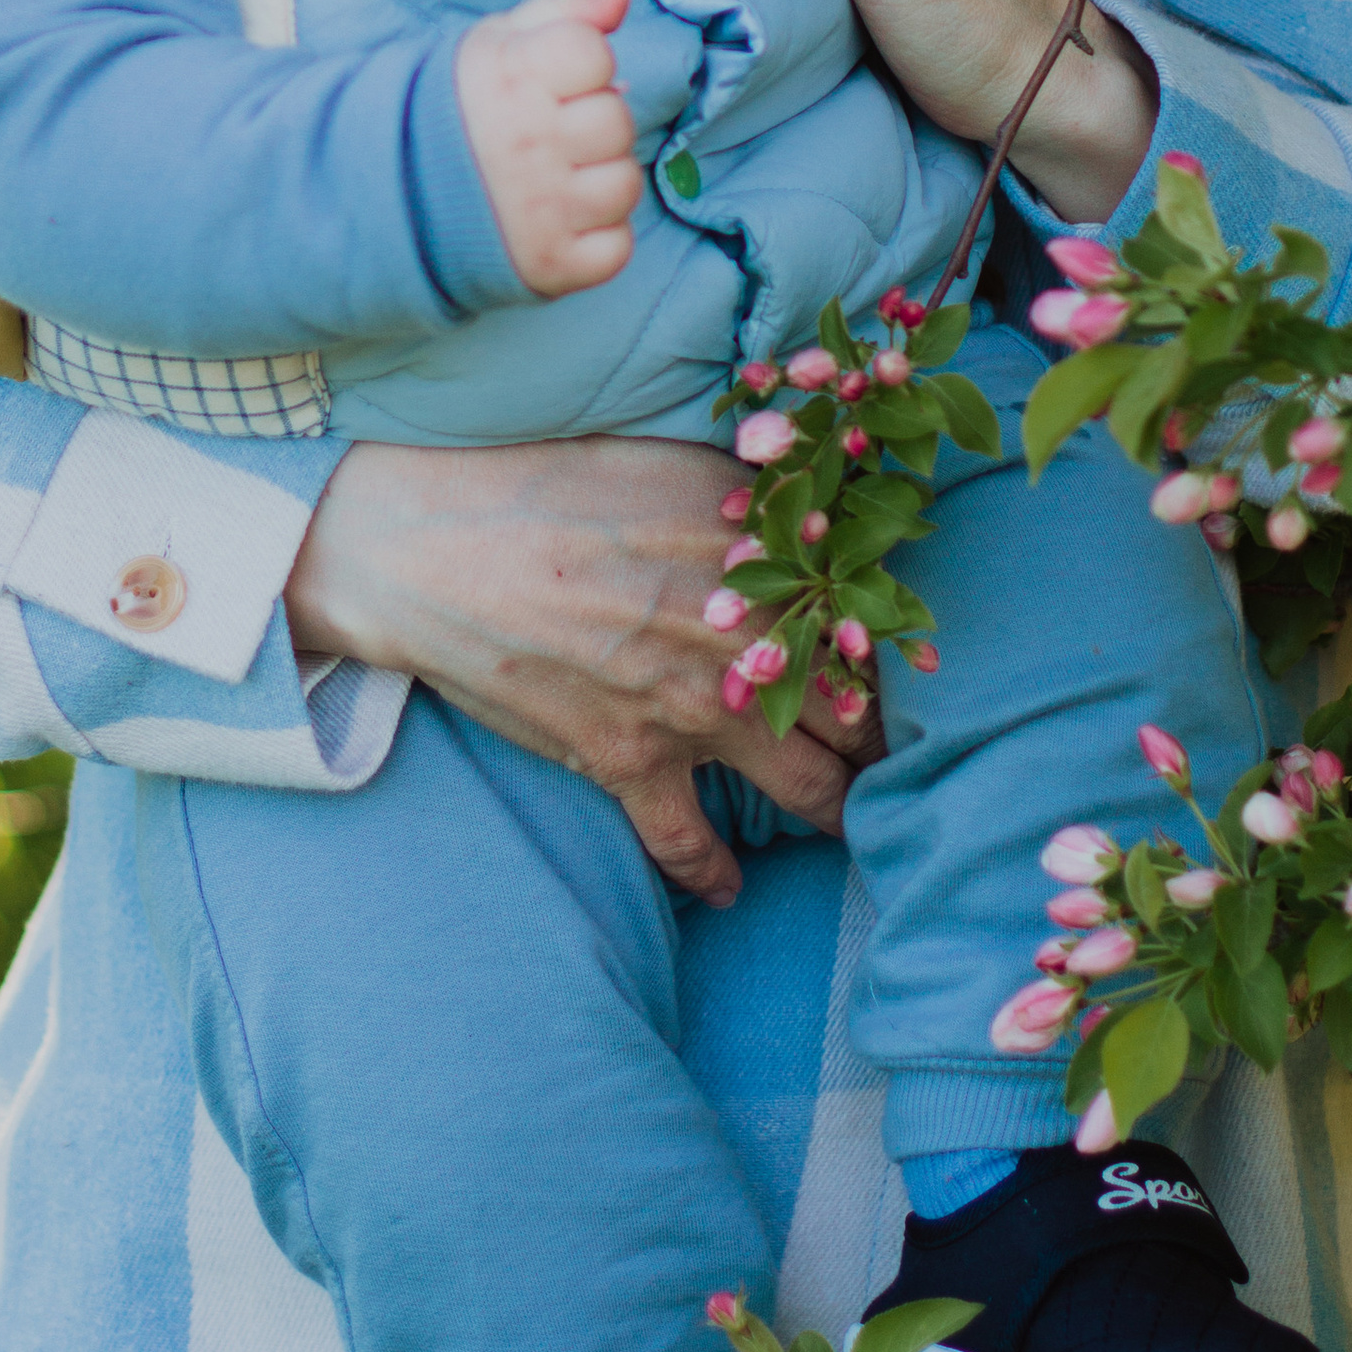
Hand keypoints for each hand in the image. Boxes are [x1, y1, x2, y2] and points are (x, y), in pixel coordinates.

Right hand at [281, 434, 877, 902]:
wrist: (437, 548)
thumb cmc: (556, 482)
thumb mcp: (679, 463)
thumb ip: (761, 501)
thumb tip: (821, 517)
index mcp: (773, 571)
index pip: (877, 629)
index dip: (903, 650)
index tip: (914, 662)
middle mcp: (752, 655)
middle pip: (860, 719)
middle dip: (889, 738)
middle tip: (904, 746)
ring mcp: (691, 721)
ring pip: (809, 792)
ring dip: (839, 808)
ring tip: (855, 814)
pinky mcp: (626, 767)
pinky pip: (689, 846)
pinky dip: (716, 874)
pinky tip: (733, 888)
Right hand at [455, 0, 642, 294]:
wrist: (393, 193)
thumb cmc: (459, 107)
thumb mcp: (497, 42)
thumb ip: (564, 10)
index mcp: (508, 79)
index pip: (594, 54)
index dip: (582, 63)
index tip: (552, 80)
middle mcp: (525, 144)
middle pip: (616, 120)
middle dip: (592, 121)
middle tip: (552, 132)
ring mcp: (539, 210)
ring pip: (624, 184)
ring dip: (600, 179)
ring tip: (558, 175)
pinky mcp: (549, 265)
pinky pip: (616, 247)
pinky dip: (598, 235)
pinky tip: (563, 218)